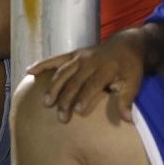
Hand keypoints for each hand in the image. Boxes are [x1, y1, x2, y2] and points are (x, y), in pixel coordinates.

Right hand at [26, 31, 144, 123]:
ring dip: (53, 87)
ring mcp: (79, 56)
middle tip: (61, 116)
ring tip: (46, 102)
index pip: (93, 84)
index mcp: (106, 68)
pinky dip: (42, 65)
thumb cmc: (130, 68)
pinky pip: (55, 59)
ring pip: (63, 72)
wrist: (126, 44)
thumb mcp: (134, 83)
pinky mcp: (73, 54)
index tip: (77, 111)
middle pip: (75, 81)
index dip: (85, 97)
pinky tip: (29, 72)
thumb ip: (127, 100)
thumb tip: (127, 120)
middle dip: (66, 98)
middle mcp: (90, 61)